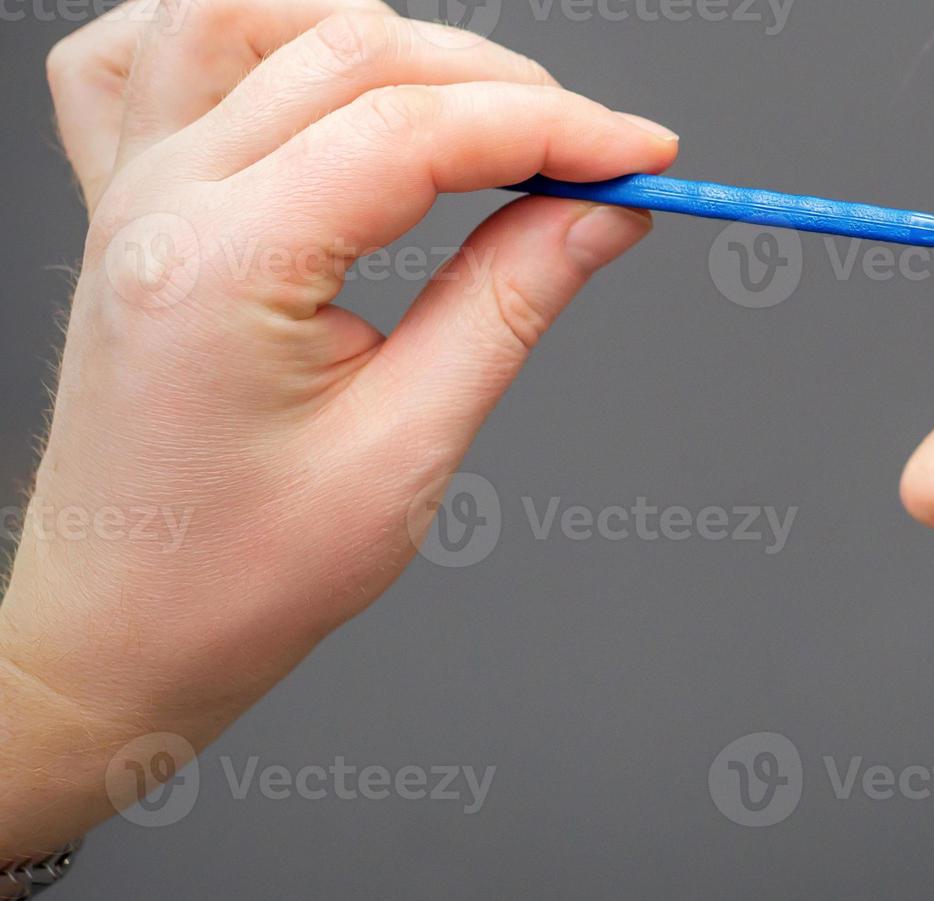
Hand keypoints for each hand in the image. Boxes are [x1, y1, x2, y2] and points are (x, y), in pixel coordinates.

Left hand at [0, 0, 679, 854]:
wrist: (118, 633)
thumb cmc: (236, 575)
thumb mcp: (406, 447)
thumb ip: (508, 302)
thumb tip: (602, 216)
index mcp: (223, 268)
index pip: (415, 132)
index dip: (554, 130)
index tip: (643, 163)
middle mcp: (160, 204)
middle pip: (349, 54)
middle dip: (498, 87)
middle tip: (594, 163)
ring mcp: (128, 193)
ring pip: (243, 18)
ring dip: (374, 42)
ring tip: (473, 113)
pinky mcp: (124, 206)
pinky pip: (144, 58)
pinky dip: (239, 38)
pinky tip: (310, 78)